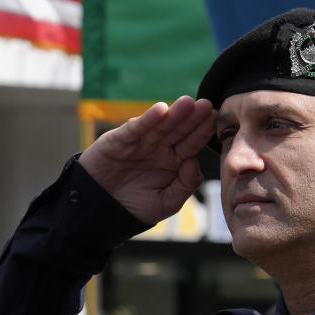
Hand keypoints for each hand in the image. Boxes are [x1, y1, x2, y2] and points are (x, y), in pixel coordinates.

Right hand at [78, 96, 214, 224]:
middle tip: (207, 105)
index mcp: (173, 160)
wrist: (99, 211)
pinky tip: (160, 110)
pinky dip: (147, 120)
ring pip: (160, 126)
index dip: (203, 131)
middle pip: (179, 130)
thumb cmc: (134, 207)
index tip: (216, 119)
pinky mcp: (119, 140)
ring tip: (187, 103)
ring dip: (174, 114)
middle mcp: (159, 148)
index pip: (192, 143)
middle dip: (192, 117)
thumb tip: (194, 162)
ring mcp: (140, 142)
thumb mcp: (166, 203)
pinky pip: (135, 129)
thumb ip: (184, 185)